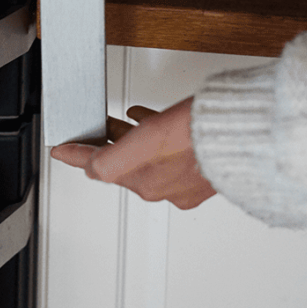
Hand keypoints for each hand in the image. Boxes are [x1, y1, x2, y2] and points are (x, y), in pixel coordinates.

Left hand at [50, 97, 216, 209]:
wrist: (246, 135)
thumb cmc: (203, 135)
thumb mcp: (146, 140)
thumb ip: (113, 160)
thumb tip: (90, 170)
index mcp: (147, 183)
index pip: (98, 170)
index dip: (76, 156)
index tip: (60, 150)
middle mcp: (164, 187)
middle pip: (123, 164)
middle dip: (106, 146)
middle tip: (92, 132)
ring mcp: (184, 180)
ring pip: (146, 157)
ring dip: (131, 140)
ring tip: (122, 121)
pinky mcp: (202, 168)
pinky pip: (169, 155)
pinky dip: (156, 139)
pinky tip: (153, 121)